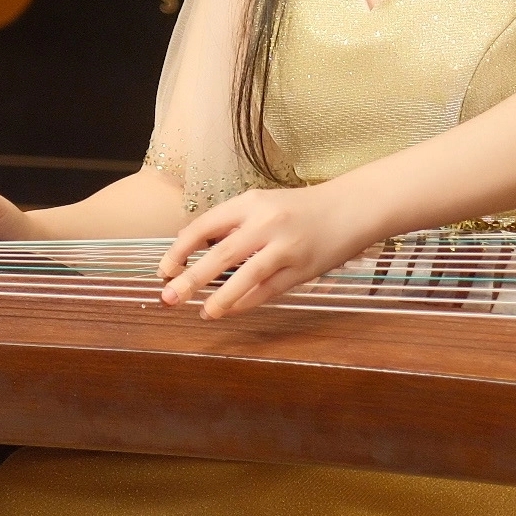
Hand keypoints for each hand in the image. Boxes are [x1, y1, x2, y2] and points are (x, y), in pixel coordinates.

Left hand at [159, 185, 373, 318]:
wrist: (350, 208)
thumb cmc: (300, 208)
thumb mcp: (263, 205)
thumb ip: (231, 225)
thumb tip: (191, 248)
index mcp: (251, 203)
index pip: (205, 226)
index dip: (181, 249)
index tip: (164, 269)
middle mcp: (267, 223)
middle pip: (221, 253)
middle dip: (191, 277)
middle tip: (168, 298)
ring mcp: (286, 247)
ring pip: (246, 276)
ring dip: (221, 298)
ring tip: (204, 312)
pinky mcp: (302, 269)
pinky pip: (269, 290)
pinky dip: (247, 302)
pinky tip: (231, 310)